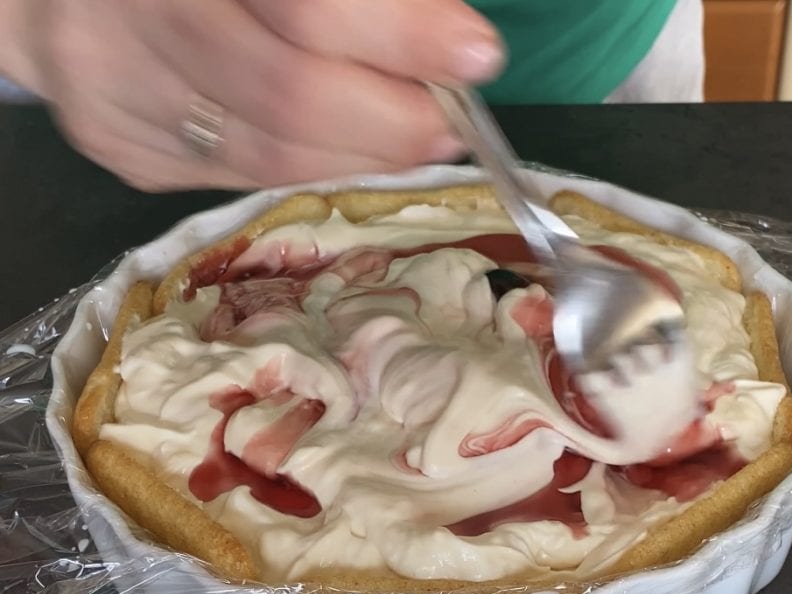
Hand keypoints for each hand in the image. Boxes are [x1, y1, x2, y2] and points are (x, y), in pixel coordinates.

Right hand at [0, 0, 502, 190]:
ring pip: (267, 155)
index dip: (399, 35)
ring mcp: (116, 90)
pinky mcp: (120, 148)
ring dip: (361, 157)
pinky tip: (343, 150)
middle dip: (391, 120)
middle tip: (448, 124)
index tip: (474, 54)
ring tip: (415, 141)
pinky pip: (238, 177)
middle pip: (287, 96)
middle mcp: (132, 15)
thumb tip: (443, 41)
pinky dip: (309, 167)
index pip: (306, 7)